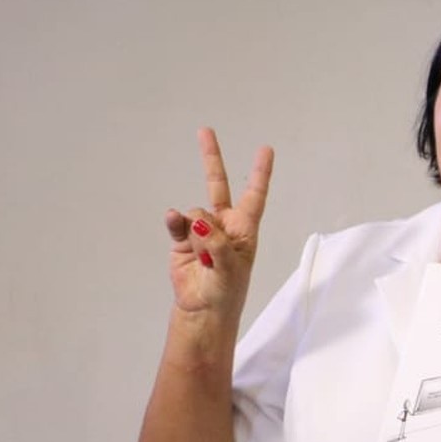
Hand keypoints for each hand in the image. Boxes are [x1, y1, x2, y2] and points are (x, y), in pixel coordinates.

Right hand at [164, 128, 273, 316]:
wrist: (203, 310)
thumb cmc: (226, 291)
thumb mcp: (230, 268)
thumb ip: (215, 242)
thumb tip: (197, 220)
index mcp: (245, 229)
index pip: (255, 195)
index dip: (260, 172)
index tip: (266, 149)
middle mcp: (224, 224)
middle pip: (218, 185)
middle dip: (211, 158)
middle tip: (205, 131)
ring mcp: (201, 230)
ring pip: (195, 214)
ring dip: (196, 234)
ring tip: (203, 258)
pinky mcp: (181, 239)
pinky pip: (177, 222)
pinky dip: (175, 223)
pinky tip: (175, 222)